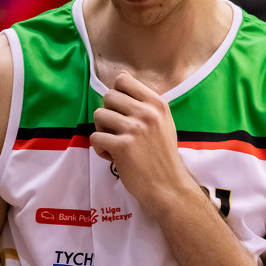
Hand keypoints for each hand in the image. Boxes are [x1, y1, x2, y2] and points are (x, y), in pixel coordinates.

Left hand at [91, 71, 197, 213]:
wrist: (169, 186)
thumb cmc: (163, 155)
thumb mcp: (163, 122)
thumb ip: (144, 105)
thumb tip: (118, 83)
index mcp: (157, 103)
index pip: (123, 80)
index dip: (116, 95)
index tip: (121, 111)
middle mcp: (146, 112)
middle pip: (108, 97)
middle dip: (109, 114)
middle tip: (118, 131)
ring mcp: (135, 128)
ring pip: (99, 115)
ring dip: (103, 131)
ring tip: (116, 144)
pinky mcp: (122, 146)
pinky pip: (96, 138)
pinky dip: (101, 149)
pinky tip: (114, 157)